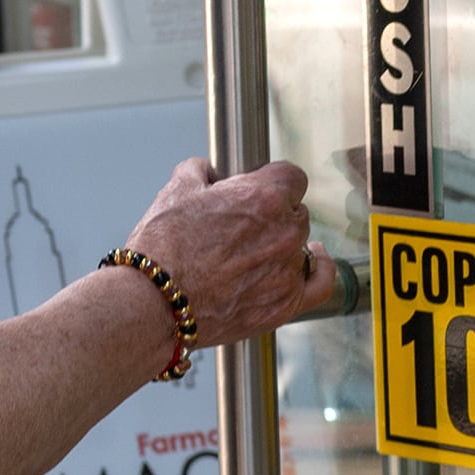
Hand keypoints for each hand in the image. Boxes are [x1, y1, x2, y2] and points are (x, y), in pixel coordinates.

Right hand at [123, 158, 333, 349]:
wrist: (153, 303)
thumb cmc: (162, 249)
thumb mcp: (176, 190)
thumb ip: (200, 171)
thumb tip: (208, 170)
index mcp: (264, 197)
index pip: (290, 176)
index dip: (272, 179)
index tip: (257, 187)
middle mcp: (284, 232)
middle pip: (294, 211)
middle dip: (273, 212)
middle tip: (242, 225)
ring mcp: (287, 270)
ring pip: (300, 245)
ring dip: (282, 243)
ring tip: (255, 250)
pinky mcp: (284, 304)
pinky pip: (321, 283)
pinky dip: (321, 269)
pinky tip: (316, 258)